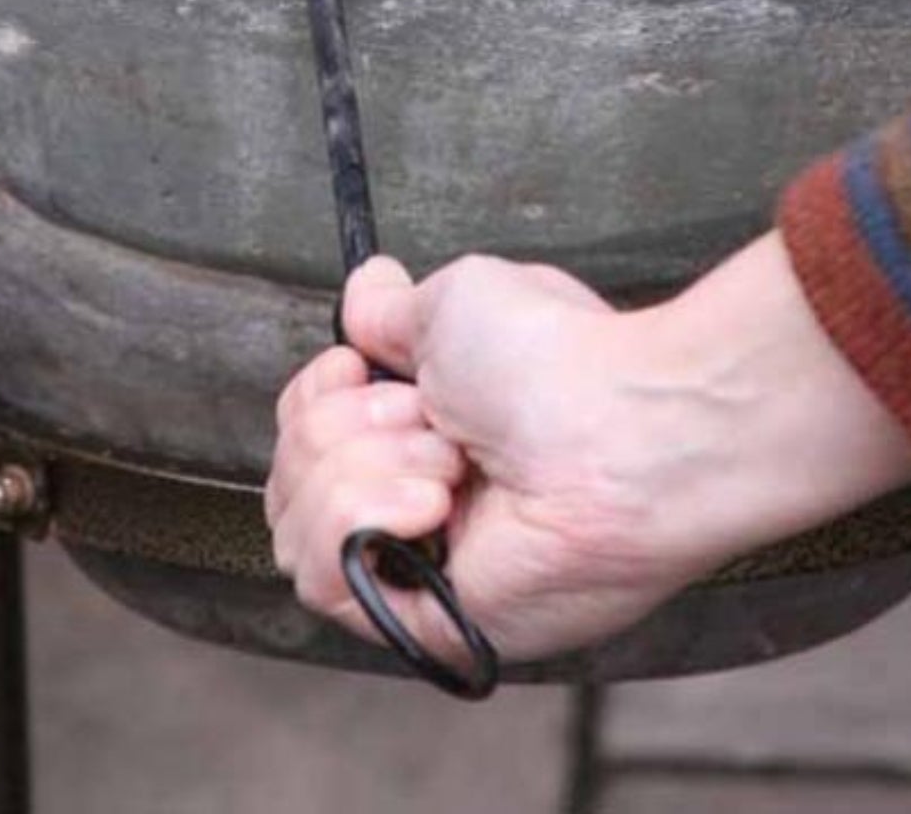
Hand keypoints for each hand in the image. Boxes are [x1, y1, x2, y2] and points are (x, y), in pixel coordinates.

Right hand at [266, 235, 910, 664]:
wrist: (620, 432)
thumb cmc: (561, 363)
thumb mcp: (454, 303)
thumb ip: (391, 311)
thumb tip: (364, 291)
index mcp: (423, 434)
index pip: (305, 437)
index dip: (314, 399)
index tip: (356, 368)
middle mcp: (413, 502)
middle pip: (290, 478)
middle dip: (343, 428)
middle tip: (428, 417)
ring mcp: (416, 566)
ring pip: (294, 527)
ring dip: (361, 470)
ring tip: (445, 460)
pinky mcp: (423, 620)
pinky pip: (325, 579)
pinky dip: (362, 519)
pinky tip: (429, 501)